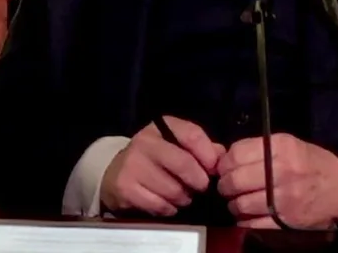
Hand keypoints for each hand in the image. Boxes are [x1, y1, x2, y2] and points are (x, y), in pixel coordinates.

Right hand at [100, 116, 225, 216]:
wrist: (115, 174)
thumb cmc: (155, 160)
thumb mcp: (176, 146)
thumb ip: (202, 149)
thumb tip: (222, 158)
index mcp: (161, 127)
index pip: (192, 135)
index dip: (209, 155)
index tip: (214, 170)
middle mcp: (144, 142)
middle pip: (184, 164)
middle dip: (199, 181)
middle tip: (201, 188)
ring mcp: (132, 165)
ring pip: (174, 190)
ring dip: (184, 199)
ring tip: (182, 196)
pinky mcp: (126, 188)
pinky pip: (161, 206)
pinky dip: (170, 209)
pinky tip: (167, 204)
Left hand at [217, 133, 337, 228]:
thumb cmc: (309, 163)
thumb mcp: (287, 144)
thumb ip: (257, 149)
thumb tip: (224, 159)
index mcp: (280, 148)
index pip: (236, 155)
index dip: (224, 163)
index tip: (223, 169)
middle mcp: (282, 172)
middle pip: (235, 180)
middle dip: (225, 185)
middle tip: (227, 187)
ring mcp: (284, 198)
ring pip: (241, 204)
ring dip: (234, 205)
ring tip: (238, 202)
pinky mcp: (286, 221)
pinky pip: (253, 224)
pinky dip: (245, 221)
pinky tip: (248, 216)